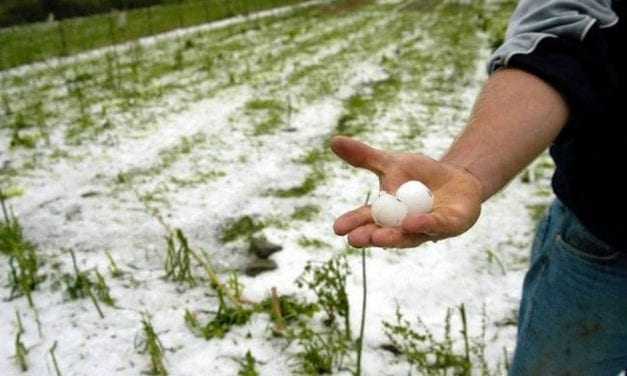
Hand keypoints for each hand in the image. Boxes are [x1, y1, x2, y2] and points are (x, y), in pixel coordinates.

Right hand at [331, 136, 482, 247]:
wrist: (457, 179)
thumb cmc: (420, 175)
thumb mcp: (392, 163)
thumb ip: (364, 156)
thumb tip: (333, 141)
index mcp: (386, 214)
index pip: (366, 220)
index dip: (352, 224)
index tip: (337, 228)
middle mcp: (403, 228)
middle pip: (384, 235)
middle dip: (369, 237)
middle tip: (354, 240)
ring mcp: (426, 229)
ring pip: (408, 236)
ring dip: (392, 237)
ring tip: (377, 238)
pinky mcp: (450, 225)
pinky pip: (436, 226)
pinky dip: (423, 224)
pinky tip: (412, 222)